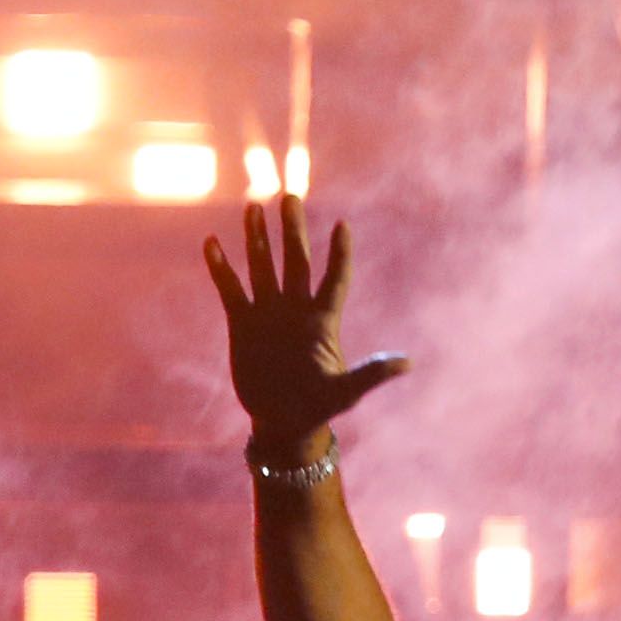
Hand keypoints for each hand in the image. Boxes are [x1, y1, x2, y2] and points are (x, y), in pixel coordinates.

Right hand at [203, 197, 410, 465]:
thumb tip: (408, 363)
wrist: (283, 423)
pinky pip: (231, 289)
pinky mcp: (243, 323)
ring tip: (253, 207)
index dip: (339, 254)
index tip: (342, 225)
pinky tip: (212, 243)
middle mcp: (296, 309)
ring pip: (262, 267)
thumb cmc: (320, 408)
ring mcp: (268, 313)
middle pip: (295, 261)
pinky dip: (221, 268)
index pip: (335, 278)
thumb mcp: (347, 392)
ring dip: (257, 239)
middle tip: (290, 197)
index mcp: (323, 320)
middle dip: (292, 230)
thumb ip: (372, 373)